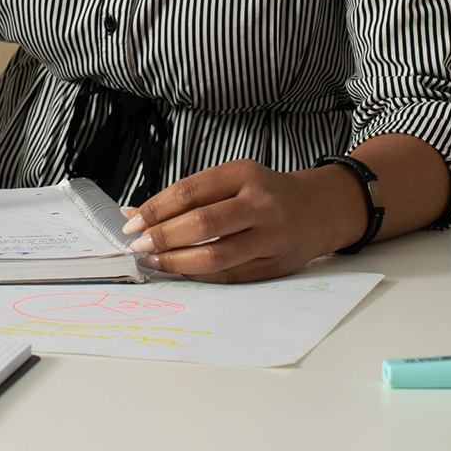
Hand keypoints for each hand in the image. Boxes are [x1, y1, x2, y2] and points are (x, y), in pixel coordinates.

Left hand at [119, 159, 368, 282]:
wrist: (317, 209)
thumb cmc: (265, 193)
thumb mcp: (233, 179)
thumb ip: (190, 195)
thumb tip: (137, 214)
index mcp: (244, 174)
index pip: (190, 191)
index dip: (156, 209)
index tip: (132, 222)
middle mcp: (260, 203)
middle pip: (202, 224)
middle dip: (163, 237)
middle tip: (139, 246)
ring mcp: (271, 235)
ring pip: (215, 255)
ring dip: (177, 261)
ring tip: (154, 261)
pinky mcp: (275, 264)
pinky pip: (229, 275)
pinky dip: (199, 275)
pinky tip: (180, 271)